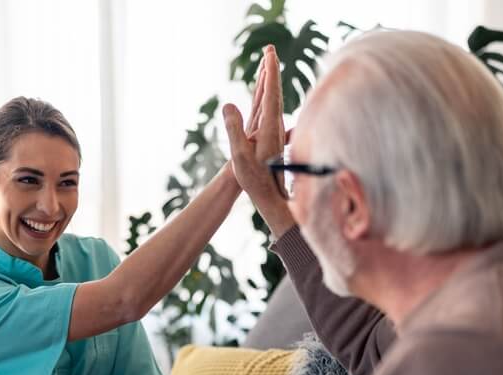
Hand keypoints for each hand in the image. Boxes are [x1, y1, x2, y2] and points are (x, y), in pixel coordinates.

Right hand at [224, 45, 286, 207]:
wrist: (269, 196)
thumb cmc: (254, 179)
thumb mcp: (239, 155)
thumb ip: (234, 129)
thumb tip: (227, 104)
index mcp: (270, 127)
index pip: (271, 93)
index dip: (271, 72)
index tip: (270, 54)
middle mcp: (274, 126)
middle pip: (274, 91)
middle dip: (272, 69)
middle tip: (270, 49)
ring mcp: (273, 131)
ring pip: (272, 100)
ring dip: (270, 81)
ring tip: (268, 64)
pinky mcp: (269, 136)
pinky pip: (269, 110)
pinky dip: (267, 96)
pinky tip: (266, 94)